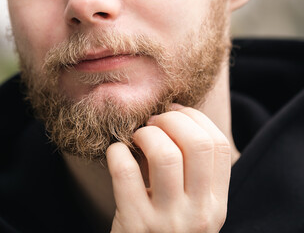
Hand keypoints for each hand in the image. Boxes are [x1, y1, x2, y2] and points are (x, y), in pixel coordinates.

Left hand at [106, 105, 230, 232]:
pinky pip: (125, 172)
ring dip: (147, 134)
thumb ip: (189, 172)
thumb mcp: (189, 208)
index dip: (194, 119)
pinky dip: (116, 152)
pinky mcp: (135, 224)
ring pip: (165, 155)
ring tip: (137, 137)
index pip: (217, 146)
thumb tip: (169, 120)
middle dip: (171, 121)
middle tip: (153, 123)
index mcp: (215, 204)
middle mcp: (199, 212)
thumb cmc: (164, 231)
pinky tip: (116, 153)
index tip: (173, 113)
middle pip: (196, 144)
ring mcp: (168, 220)